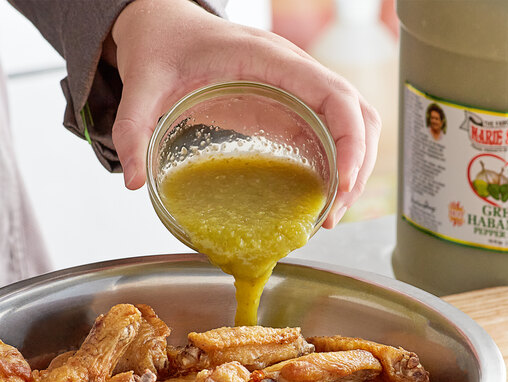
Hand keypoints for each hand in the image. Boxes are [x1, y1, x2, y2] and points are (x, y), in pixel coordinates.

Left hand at [108, 0, 380, 226]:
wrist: (166, 27)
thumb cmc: (164, 46)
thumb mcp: (144, 83)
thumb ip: (134, 126)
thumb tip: (136, 181)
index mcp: (271, 61)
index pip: (336, 96)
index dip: (350, 141)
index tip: (341, 183)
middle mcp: (296, 74)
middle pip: (359, 115)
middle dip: (358, 166)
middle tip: (334, 214)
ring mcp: (299, 90)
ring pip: (356, 124)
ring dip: (355, 168)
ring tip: (332, 212)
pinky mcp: (292, 107)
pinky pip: (333, 134)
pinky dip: (339, 165)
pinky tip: (321, 196)